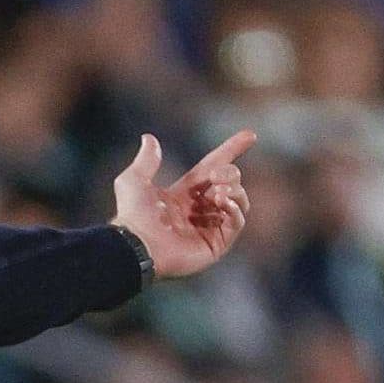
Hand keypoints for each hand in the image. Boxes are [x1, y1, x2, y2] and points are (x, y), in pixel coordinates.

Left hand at [112, 130, 255, 278]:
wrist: (137, 246)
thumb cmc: (133, 216)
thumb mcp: (133, 180)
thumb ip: (146, 160)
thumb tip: (149, 138)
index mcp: (184, 194)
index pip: (213, 166)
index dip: (230, 150)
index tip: (250, 135)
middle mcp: (199, 210)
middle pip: (230, 181)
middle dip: (229, 172)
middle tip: (215, 176)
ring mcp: (209, 228)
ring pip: (238, 200)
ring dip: (234, 190)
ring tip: (217, 192)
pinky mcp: (216, 245)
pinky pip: (237, 222)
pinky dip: (235, 208)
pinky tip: (222, 202)